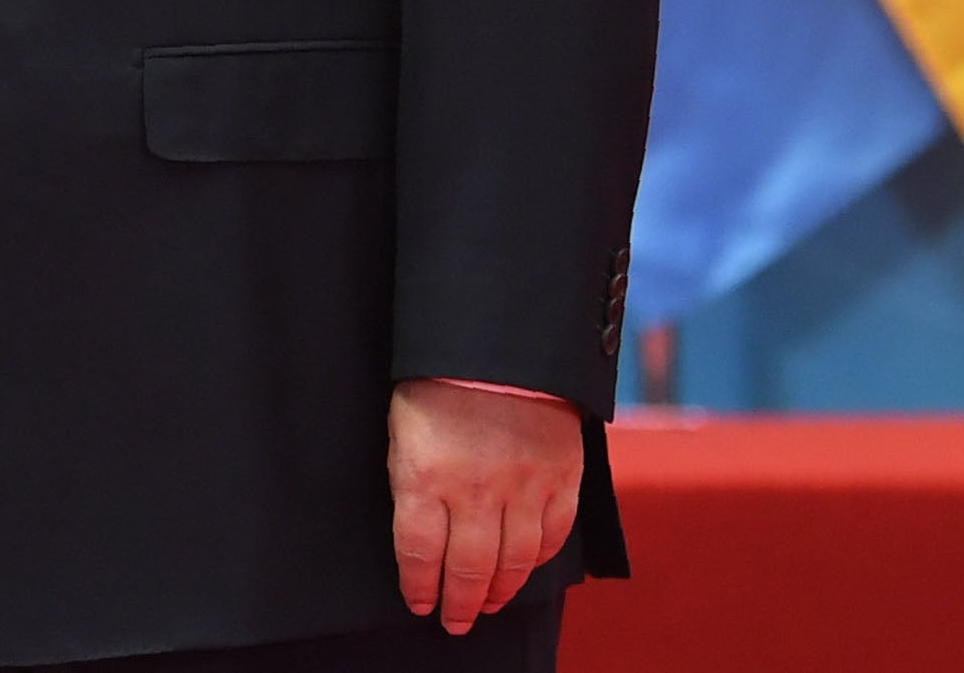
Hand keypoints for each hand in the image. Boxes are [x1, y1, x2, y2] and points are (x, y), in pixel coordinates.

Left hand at [387, 379, 582, 635]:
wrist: (500, 341)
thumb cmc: (437, 380)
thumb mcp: (402, 428)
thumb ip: (412, 483)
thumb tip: (419, 537)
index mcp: (425, 475)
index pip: (418, 552)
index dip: (419, 585)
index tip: (419, 604)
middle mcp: (476, 490)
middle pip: (468, 567)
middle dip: (459, 603)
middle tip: (455, 621)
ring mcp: (524, 486)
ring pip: (513, 561)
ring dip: (499, 590)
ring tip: (487, 604)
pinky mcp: (561, 477)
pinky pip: (553, 535)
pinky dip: (538, 560)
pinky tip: (524, 568)